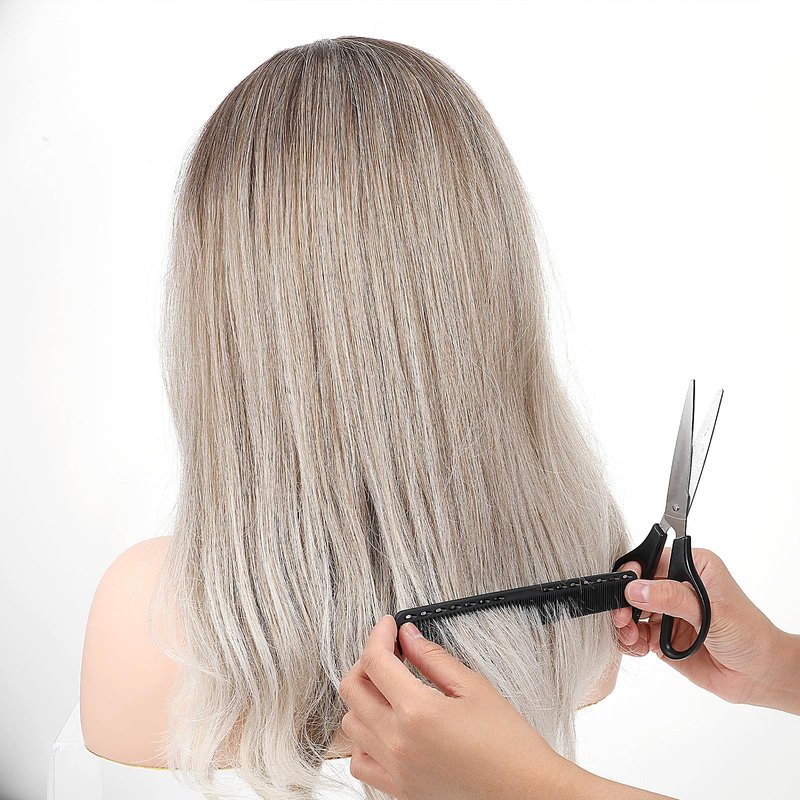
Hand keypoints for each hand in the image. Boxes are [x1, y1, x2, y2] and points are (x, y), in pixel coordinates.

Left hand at [337, 615, 581, 799]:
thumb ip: (433, 658)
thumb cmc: (508, 743)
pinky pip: (359, 761)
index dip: (379, 634)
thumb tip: (408, 636)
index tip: (389, 625)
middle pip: (352, 688)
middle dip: (367, 661)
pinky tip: (386, 726)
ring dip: (363, 698)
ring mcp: (395, 768)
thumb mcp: (474, 687)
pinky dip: (364, 739)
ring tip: (390, 688)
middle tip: (391, 652)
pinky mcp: (399, 789)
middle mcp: (398, 741)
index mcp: (417, 712)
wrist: (524, 792)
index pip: (375, 661)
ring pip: (350, 724)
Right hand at [611, 546, 794, 709]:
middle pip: (635, 586)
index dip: (634, 572)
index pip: (652, 559)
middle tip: (623, 619)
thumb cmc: (750, 636)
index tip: (626, 589)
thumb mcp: (713, 612)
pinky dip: (629, 641)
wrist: (760, 676)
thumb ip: (673, 598)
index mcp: (693, 566)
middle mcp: (677, 586)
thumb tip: (637, 588)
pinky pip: (635, 634)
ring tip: (632, 638)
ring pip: (630, 611)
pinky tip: (638, 648)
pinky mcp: (661, 636)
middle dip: (624, 602)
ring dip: (624, 624)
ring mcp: (667, 612)